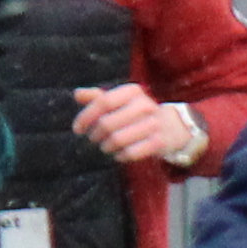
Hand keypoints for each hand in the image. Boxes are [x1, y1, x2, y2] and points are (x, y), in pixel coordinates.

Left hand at [68, 80, 202, 169]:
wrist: (169, 126)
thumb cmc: (135, 113)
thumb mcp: (118, 101)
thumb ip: (97, 98)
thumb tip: (77, 94)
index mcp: (132, 91)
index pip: (103, 102)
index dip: (86, 116)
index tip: (77, 129)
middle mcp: (145, 105)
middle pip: (107, 123)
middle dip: (95, 134)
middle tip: (94, 138)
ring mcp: (153, 124)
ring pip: (117, 140)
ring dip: (106, 146)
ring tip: (106, 146)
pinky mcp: (158, 142)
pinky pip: (130, 153)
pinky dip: (120, 156)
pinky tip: (119, 153)